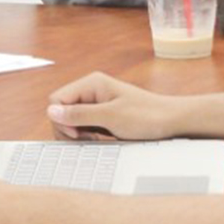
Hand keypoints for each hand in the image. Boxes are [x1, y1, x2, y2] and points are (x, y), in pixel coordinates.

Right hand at [46, 73, 174, 141]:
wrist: (173, 122)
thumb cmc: (146, 117)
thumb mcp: (110, 117)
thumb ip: (79, 114)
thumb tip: (51, 111)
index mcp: (91, 83)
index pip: (57, 99)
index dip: (61, 119)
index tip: (78, 134)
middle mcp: (91, 90)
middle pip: (61, 110)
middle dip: (68, 128)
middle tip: (86, 140)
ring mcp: (96, 102)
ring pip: (71, 119)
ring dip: (77, 133)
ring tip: (96, 140)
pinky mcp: (102, 114)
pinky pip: (83, 124)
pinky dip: (86, 135)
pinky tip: (99, 140)